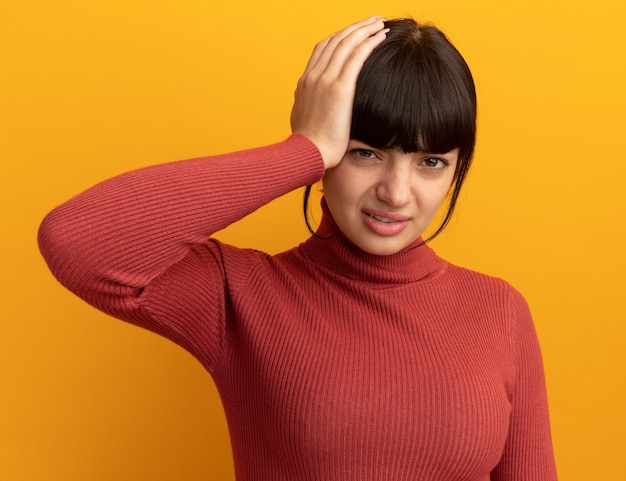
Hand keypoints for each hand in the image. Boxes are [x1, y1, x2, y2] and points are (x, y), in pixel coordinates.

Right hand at [290, 17, 387, 169]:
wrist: (307, 154)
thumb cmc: (309, 147)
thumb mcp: (304, 120)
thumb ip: (310, 106)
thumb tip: (314, 106)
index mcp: (305, 82)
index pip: (323, 49)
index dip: (340, 37)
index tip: (354, 33)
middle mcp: (313, 76)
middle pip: (335, 40)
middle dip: (355, 28)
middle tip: (372, 21)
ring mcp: (325, 80)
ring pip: (346, 43)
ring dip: (365, 29)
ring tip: (379, 23)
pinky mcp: (340, 88)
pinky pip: (356, 56)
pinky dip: (369, 42)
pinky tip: (381, 36)